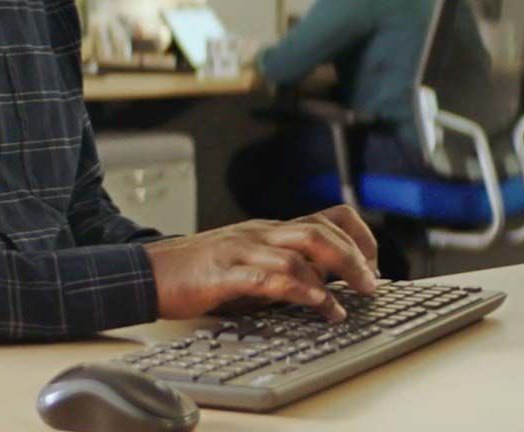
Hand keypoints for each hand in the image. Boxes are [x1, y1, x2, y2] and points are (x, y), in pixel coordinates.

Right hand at [141, 205, 378, 322]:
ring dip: (329, 279)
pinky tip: (313, 302)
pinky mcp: (224, 273)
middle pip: (319, 231)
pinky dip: (296, 289)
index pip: (327, 217)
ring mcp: (243, 250)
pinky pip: (267, 277)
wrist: (150, 271)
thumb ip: (283, 267)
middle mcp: (261, 234)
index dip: (358, 238)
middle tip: (370, 285)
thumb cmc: (200, 271)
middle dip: (354, 257)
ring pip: (298, 252)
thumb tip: (326, 285)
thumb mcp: (250, 262)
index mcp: (271, 230)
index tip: (374, 265)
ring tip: (343, 306)